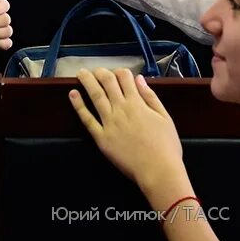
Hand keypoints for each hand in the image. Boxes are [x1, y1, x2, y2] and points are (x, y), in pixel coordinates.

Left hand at [70, 68, 185, 190]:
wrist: (158, 170)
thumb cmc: (166, 146)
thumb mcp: (165, 117)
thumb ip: (150, 97)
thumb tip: (139, 79)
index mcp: (137, 103)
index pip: (125, 78)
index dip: (121, 72)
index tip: (119, 73)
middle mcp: (121, 109)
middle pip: (108, 83)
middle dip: (101, 73)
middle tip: (96, 70)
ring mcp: (109, 123)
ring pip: (95, 96)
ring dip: (87, 81)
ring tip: (81, 73)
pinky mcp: (101, 138)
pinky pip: (87, 119)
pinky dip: (79, 105)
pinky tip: (73, 94)